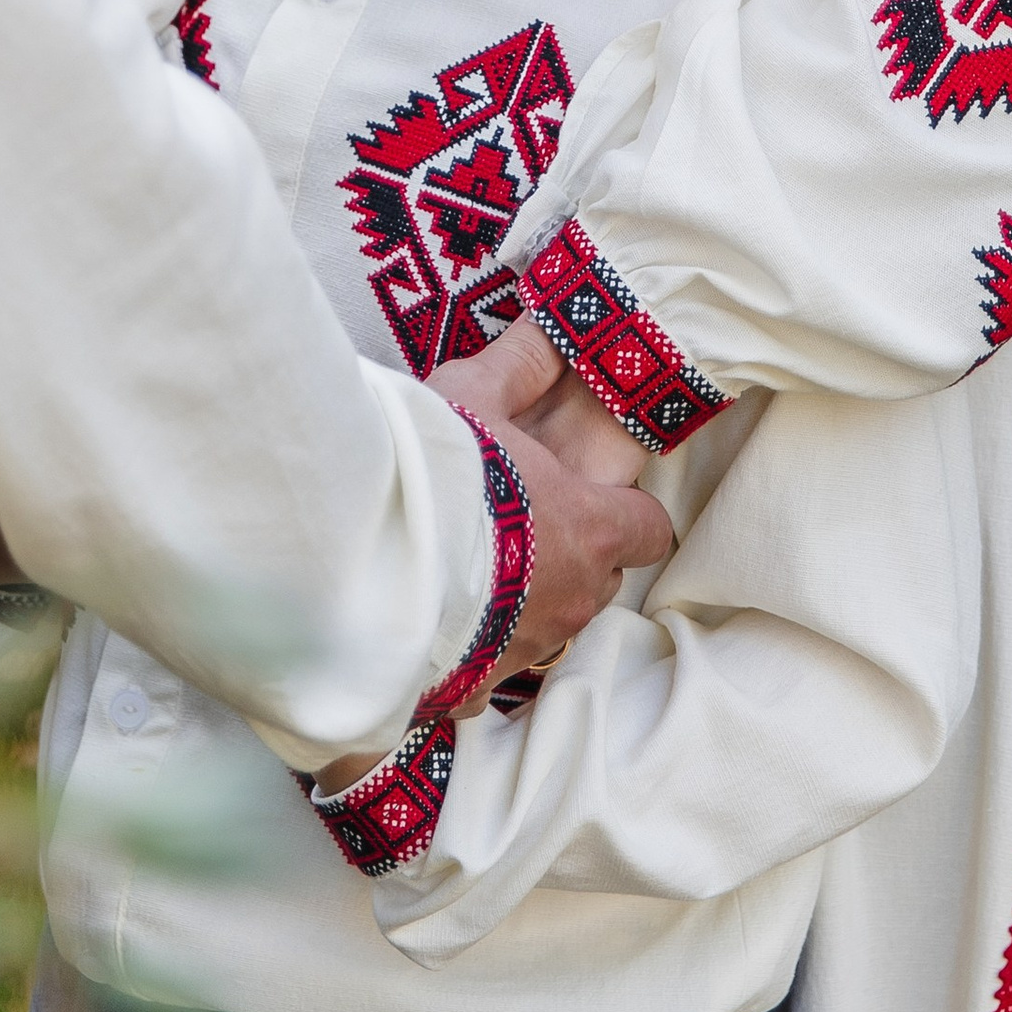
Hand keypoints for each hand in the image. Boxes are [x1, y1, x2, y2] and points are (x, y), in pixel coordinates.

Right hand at [432, 325, 673, 678]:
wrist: (361, 558)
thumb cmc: (431, 470)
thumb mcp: (472, 397)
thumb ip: (520, 364)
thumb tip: (552, 325)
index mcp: (588, 529)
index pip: (649, 530)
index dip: (625, 511)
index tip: (588, 495)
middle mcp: (572, 598)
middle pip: (599, 578)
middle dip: (570, 552)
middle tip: (516, 519)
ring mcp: (526, 649)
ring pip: (548, 624)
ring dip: (523, 599)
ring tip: (466, 565)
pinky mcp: (475, 687)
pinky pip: (489, 667)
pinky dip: (472, 644)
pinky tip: (431, 615)